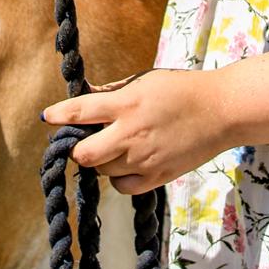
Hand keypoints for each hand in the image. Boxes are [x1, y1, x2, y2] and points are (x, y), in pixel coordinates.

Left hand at [41, 68, 231, 194]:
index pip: (81, 111)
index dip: (59, 115)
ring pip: (102, 171)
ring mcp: (145, 159)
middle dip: (77, 148)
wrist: (220, 111)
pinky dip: (118, 177)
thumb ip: (112, 93)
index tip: (47, 117)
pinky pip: (122, 186)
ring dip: (100, 160)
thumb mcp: (144, 81)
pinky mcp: (157, 178)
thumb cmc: (180, 89)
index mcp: (128, 104)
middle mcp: (132, 134)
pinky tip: (127, 163)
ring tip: (113, 146)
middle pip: (85, 154)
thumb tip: (84, 99)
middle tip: (82, 140)